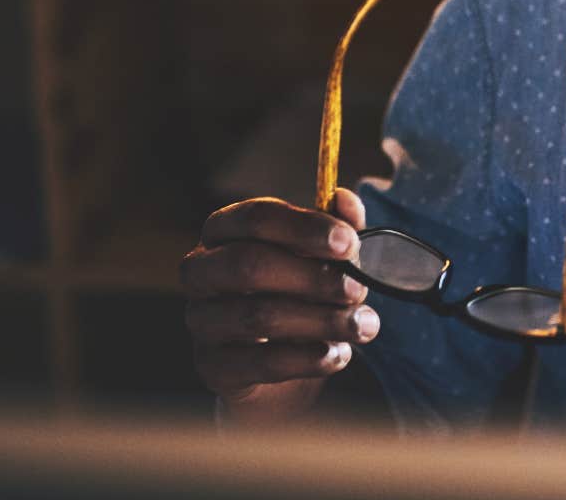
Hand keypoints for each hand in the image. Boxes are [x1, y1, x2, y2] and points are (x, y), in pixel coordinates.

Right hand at [180, 188, 378, 419]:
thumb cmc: (302, 294)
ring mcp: (201, 320)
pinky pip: (261, 362)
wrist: (282, 366)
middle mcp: (201, 271)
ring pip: (258, 316)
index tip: (349, 243)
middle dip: (313, 277)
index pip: (255, 217)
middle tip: (359, 290)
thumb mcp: (326, 259)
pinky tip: (339, 354)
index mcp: (225, 230)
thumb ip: (338, 228)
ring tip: (364, 325)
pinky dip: (309, 358)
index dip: (304, 227)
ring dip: (322, 321)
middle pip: (248, 264)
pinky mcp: (211, 367)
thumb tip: (345, 199)